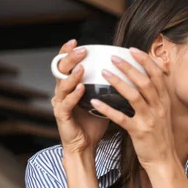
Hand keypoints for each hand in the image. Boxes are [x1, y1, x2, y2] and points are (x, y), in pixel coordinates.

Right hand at [51, 39, 108, 153]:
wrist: (85, 146)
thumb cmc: (94, 124)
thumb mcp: (102, 101)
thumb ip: (107, 87)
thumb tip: (128, 73)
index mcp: (71, 87)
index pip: (67, 65)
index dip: (68, 53)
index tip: (76, 42)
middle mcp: (62, 93)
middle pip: (61, 70)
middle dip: (70, 58)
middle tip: (80, 50)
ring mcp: (60, 104)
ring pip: (62, 85)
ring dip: (72, 75)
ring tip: (81, 67)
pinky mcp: (62, 117)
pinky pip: (66, 104)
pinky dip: (74, 95)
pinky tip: (82, 88)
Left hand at [90, 48, 175, 168]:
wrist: (163, 160)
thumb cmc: (160, 137)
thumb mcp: (162, 114)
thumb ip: (155, 97)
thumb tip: (145, 80)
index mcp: (164, 102)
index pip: (157, 76)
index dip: (146, 61)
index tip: (133, 50)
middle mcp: (159, 109)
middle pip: (145, 82)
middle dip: (129, 67)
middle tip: (114, 57)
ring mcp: (150, 120)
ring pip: (134, 96)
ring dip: (118, 83)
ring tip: (103, 73)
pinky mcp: (139, 132)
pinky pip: (121, 117)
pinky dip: (107, 108)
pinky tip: (94, 101)